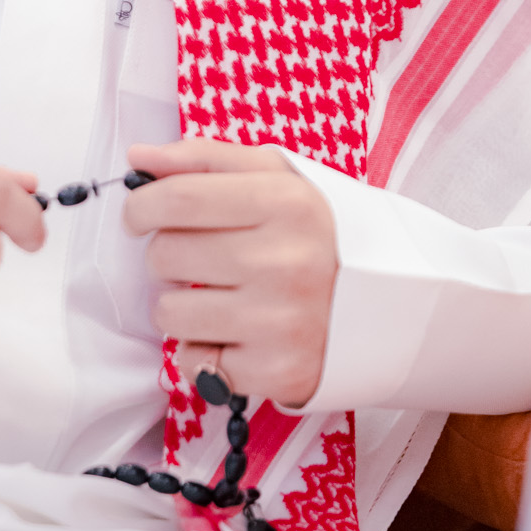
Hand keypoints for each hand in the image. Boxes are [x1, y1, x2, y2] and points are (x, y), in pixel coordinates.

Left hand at [124, 137, 337, 408]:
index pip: (176, 199)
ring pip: (169, 312)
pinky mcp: (277, 372)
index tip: (142, 215)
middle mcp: (285, 261)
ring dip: (181, 305)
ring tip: (221, 297)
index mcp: (287, 202)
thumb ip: (205, 159)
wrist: (392, 304)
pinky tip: (237, 334)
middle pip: (165, 255)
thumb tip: (138, 159)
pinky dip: (203, 351)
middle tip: (201, 258)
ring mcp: (281, 321)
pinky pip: (193, 362)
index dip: (141, 206)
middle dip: (168, 255)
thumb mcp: (279, 178)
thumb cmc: (317, 234)